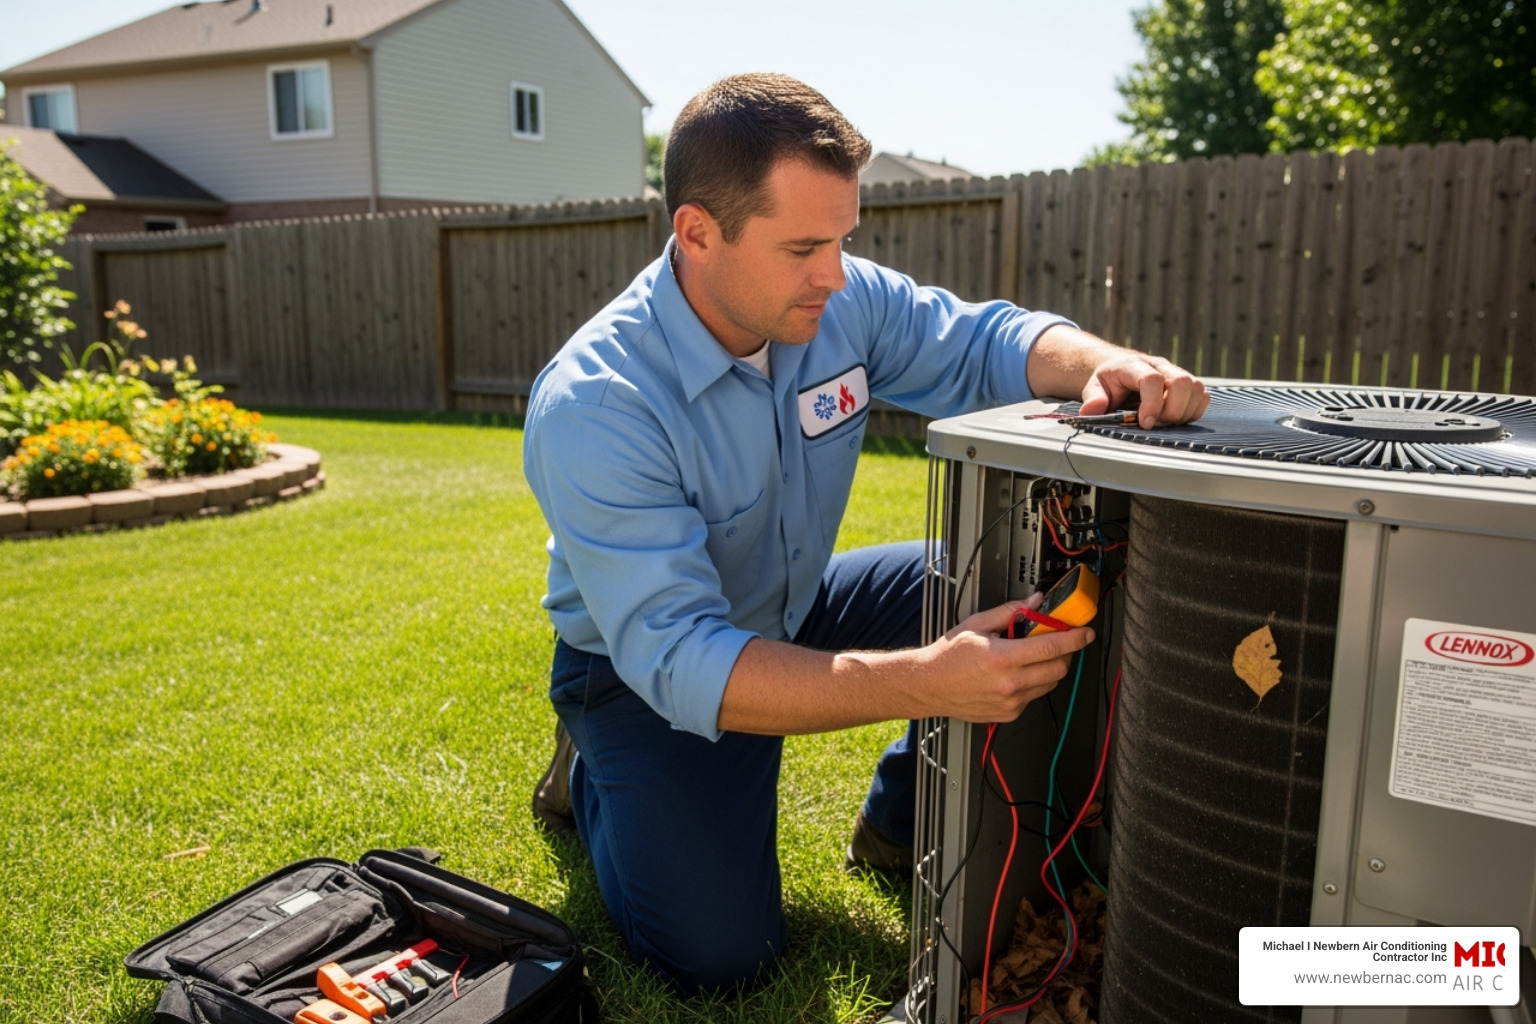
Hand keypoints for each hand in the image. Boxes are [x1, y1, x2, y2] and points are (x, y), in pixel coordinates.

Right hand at [922, 598, 1094, 723]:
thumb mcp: (977, 624)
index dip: (1074, 639)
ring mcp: (1010, 702)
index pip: (1051, 648)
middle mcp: (1009, 683)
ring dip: (1050, 668)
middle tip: (1059, 641)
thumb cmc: (948, 656)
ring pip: (1049, 684)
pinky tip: (1017, 674)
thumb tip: (1034, 602)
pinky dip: (1034, 683)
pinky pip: (1034, 696)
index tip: (1085, 632)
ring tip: (1032, 657)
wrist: (929, 685)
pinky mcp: (1009, 714)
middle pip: (1058, 668)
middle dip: (1065, 653)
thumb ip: (1010, 612)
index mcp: (1001, 658)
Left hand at [1078, 351, 1208, 428]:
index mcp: (1134, 365)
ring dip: (1184, 412)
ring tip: (1165, 421)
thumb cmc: (1109, 381)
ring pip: (1195, 388)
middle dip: (1172, 410)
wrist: (1120, 367)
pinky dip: (1193, 411)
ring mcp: (1176, 372)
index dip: (1152, 404)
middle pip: (1181, 382)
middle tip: (1157, 423)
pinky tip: (1176, 418)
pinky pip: (1202, 395)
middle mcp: (1159, 365)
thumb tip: (1091, 411)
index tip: (1146, 423)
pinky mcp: (1187, 382)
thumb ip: (1093, 399)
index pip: (1152, 379)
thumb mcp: (1094, 387)